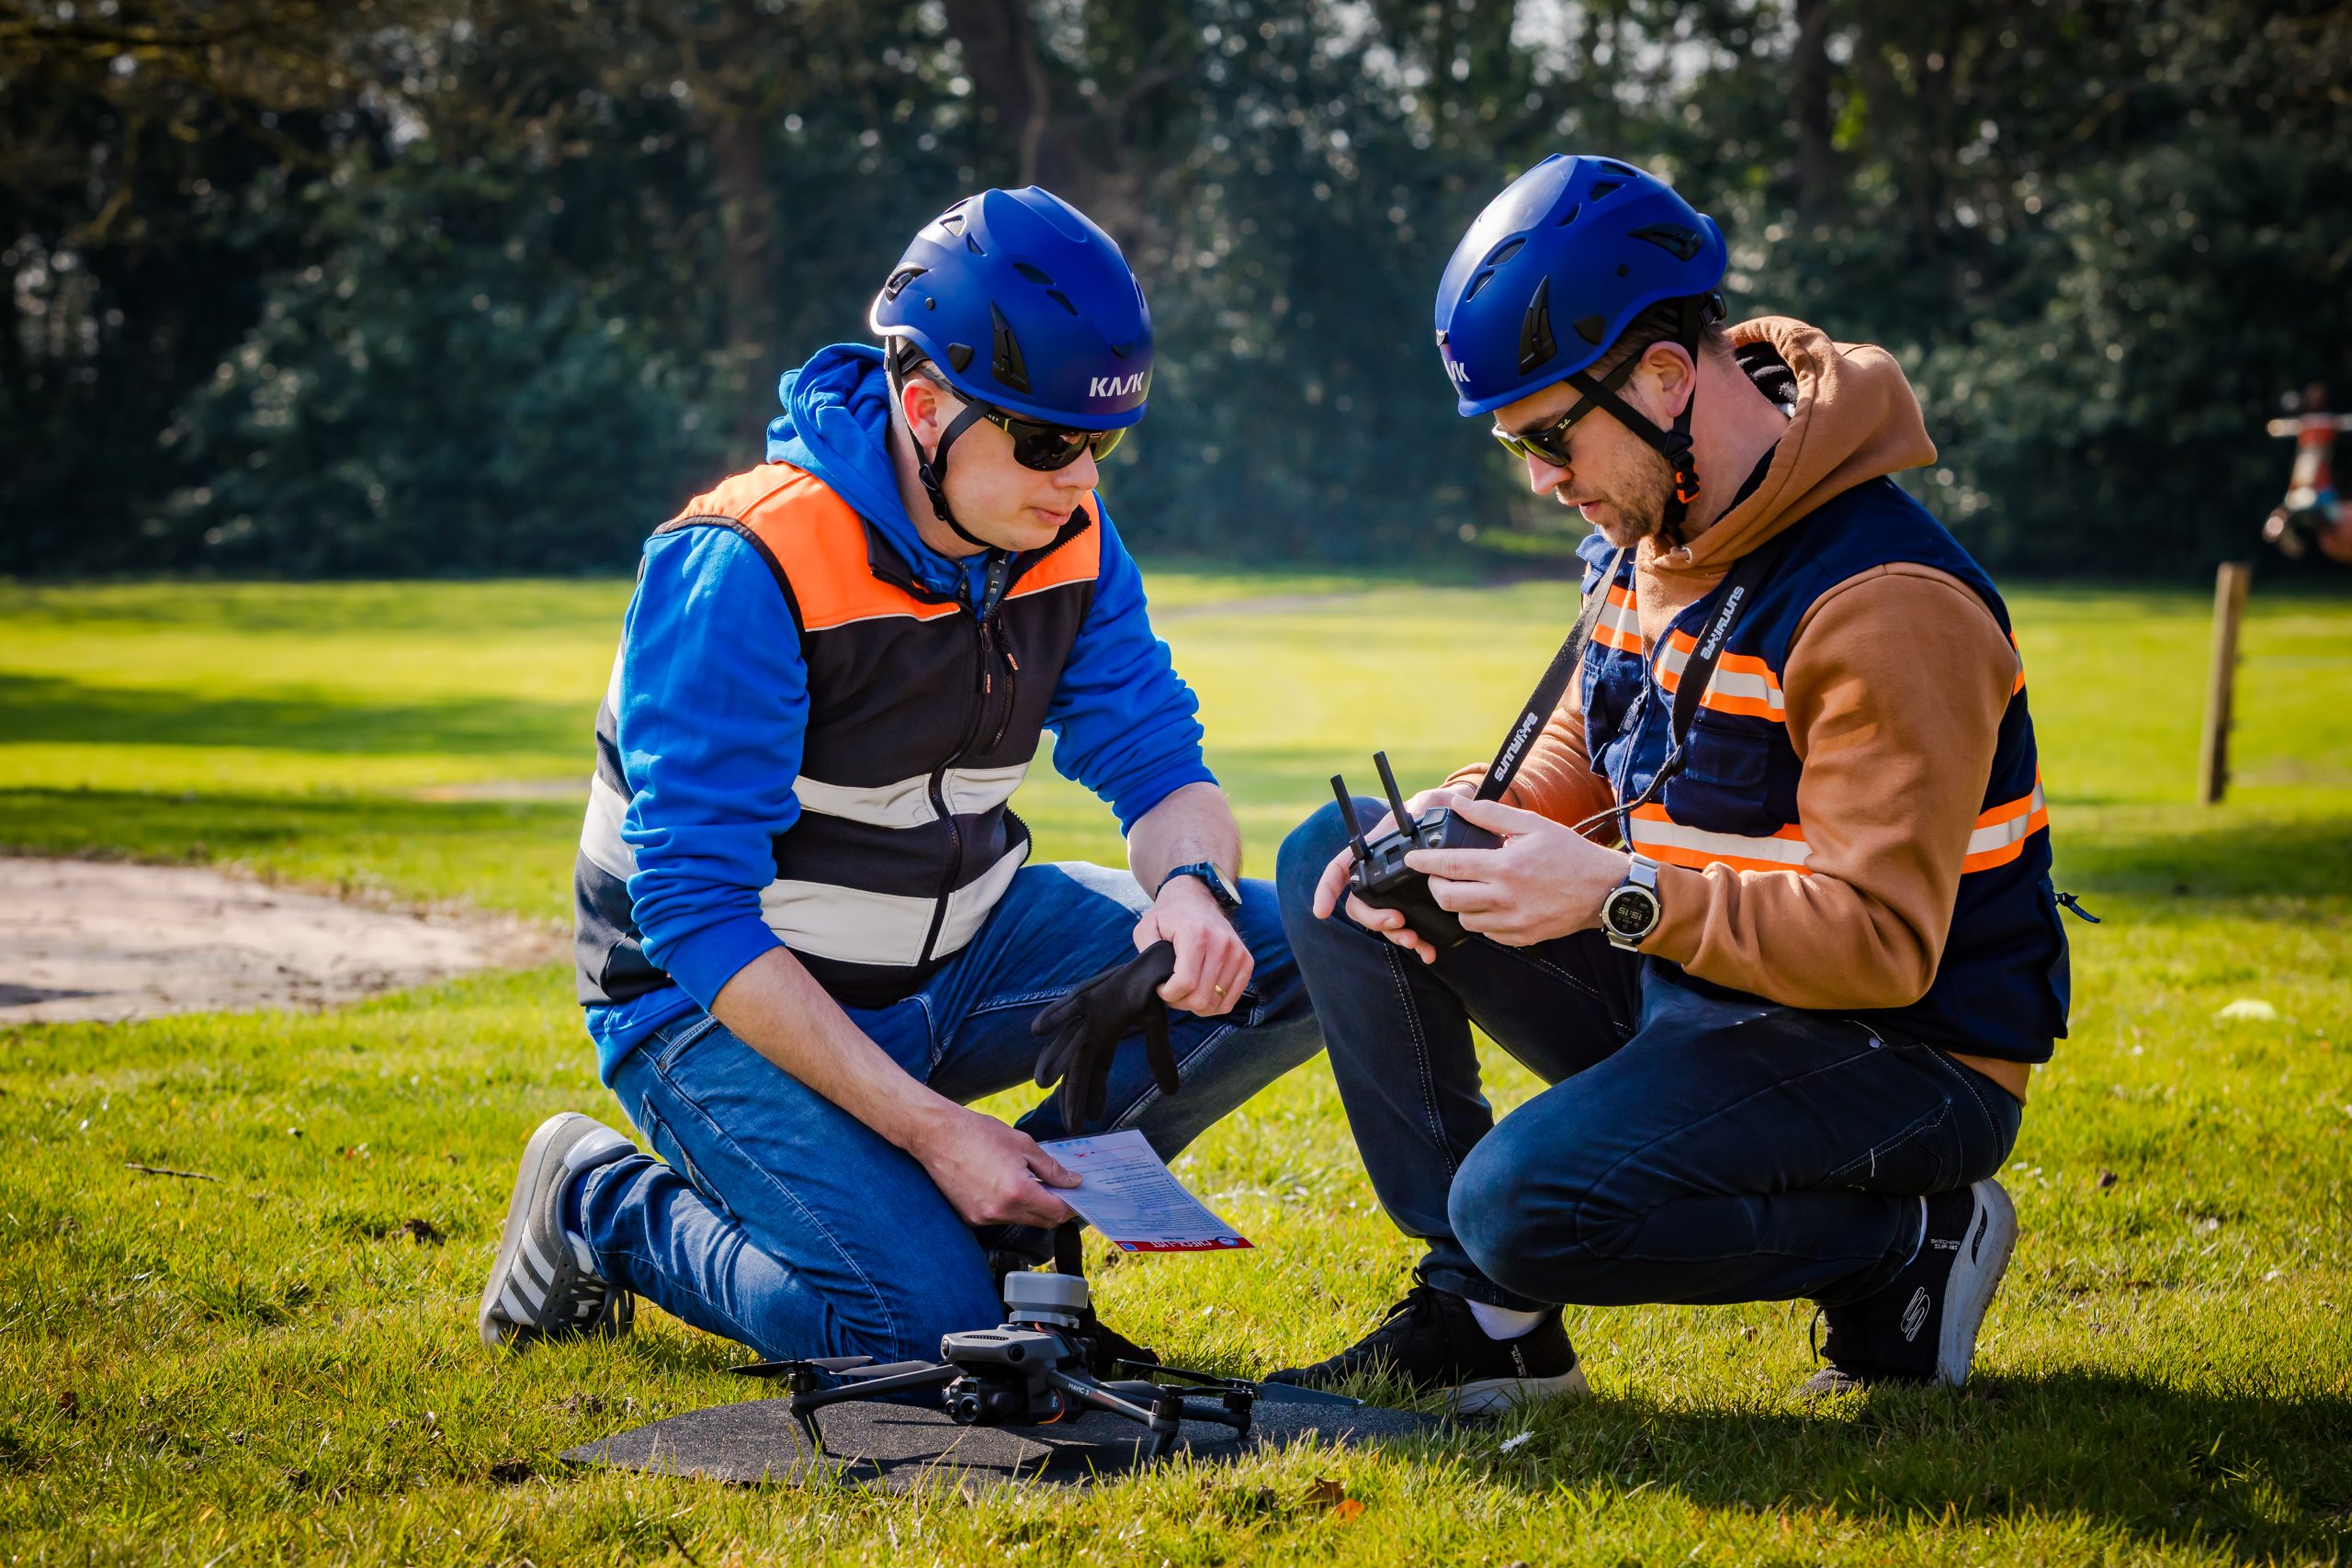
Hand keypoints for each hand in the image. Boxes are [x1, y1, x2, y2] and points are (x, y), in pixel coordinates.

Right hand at [905, 1104, 1078, 1227]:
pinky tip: (1005, 1185)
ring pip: (1021, 1220)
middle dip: (1054, 1207)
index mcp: (1017, 1192)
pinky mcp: (970, 1217)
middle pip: (1041, 1221)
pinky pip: (1000, 1218)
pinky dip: (1009, 1207)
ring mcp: (983, 1218)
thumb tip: (1072, 1181)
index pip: (1056, 1212)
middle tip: (1059, 1188)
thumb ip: (1051, 1168)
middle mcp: (1000, 1212)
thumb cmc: (977, 1133)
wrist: (935, 1135)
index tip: (1075, 1194)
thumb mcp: (1022, 1144)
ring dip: (1031, 1207)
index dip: (1070, 1204)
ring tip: (1029, 1181)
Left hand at [1031, 942, 1181, 1127]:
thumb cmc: (1153, 992)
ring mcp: (1088, 1013)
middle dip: (1073, 1096)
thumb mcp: (1157, 1031)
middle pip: (1078, 1068)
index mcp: (1105, 1038)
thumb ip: (1159, 1059)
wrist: (1156, 962)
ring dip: (1054, 1061)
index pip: (1094, 1074)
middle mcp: (1092, 1029)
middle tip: (1070, 1126)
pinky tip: (1037, 1030)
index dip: (1090, 1098)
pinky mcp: (1089, 994)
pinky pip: (1069, 1006)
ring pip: (1068, 1043)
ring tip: (1042, 1084)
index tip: (1087, 1123)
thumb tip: (1171, 1092)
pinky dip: (1054, 1017)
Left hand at [1133, 873, 1252, 1015]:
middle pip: (1201, 997)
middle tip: (1172, 990)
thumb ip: (1146, 954)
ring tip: (1186, 989)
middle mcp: (1221, 943)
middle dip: (1181, 1002)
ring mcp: (1237, 952)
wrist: (1196, 899)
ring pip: (1217, 1002)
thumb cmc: (1169, 917)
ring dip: (1197, 1003)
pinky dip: (1215, 1003)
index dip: (1168, 994)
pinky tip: (1202, 993)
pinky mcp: (1246, 961)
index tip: (1160, 987)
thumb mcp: (1146, 928)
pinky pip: (1232, 999)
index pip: (1185, 983)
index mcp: (1195, 934)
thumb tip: (1157, 981)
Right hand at [1311, 784, 1474, 964]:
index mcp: (1373, 851)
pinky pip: (1406, 929)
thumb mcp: (1428, 803)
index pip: (1340, 868)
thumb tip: (1416, 813)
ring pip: (1381, 921)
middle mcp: (1379, 875)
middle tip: (1398, 921)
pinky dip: (1416, 944)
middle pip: (1359, 904)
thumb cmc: (1436, 810)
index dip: (1327, 888)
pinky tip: (1429, 952)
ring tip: (1416, 941)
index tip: (1321, 911)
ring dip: (1394, 936)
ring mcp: (1395, 894)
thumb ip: (1421, 806)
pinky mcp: (1415, 906)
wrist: (1460, 824)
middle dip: (1373, 919)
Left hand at [1403, 794, 1628, 947]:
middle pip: (1448, 899)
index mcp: (1505, 867)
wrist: (1604, 890)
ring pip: (1464, 919)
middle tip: (1438, 874)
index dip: (1424, 861)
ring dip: (1458, 903)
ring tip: (1468, 887)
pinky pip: (1486, 932)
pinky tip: (1490, 902)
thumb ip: (1491, 814)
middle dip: (1436, 885)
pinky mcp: (1521, 938)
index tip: (1410, 858)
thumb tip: (1459, 802)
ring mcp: (1513, 922)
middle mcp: (1505, 898)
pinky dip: (1481, 918)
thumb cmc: (1569, 854)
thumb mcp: (1532, 825)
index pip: (1451, 865)